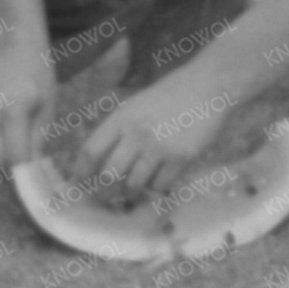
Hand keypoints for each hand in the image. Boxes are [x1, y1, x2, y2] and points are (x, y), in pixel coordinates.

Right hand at [0, 26, 57, 172]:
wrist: (11, 45)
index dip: (24, 178)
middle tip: (28, 182)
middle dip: (11, 177)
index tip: (35, 189)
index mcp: (13, 110)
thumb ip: (37, 142)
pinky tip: (10, 143)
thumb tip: (33, 174)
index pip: (14, 158)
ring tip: (22, 162)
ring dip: (2, 164)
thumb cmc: (38, 74)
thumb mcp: (47, 108)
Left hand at [78, 65, 236, 199]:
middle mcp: (136, 133)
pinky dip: (157, 190)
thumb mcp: (136, 106)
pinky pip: (161, 186)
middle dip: (103, 194)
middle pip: (109, 175)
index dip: (81, 174)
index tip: (80, 185)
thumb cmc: (170, 96)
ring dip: (131, 195)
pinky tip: (158, 184)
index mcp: (121, 118)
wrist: (207, 86)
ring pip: (134, 186)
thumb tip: (101, 163)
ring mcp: (159, 147)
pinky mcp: (181, 157)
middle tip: (104, 201)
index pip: (90, 152)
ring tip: (132, 195)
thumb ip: (119, 130)